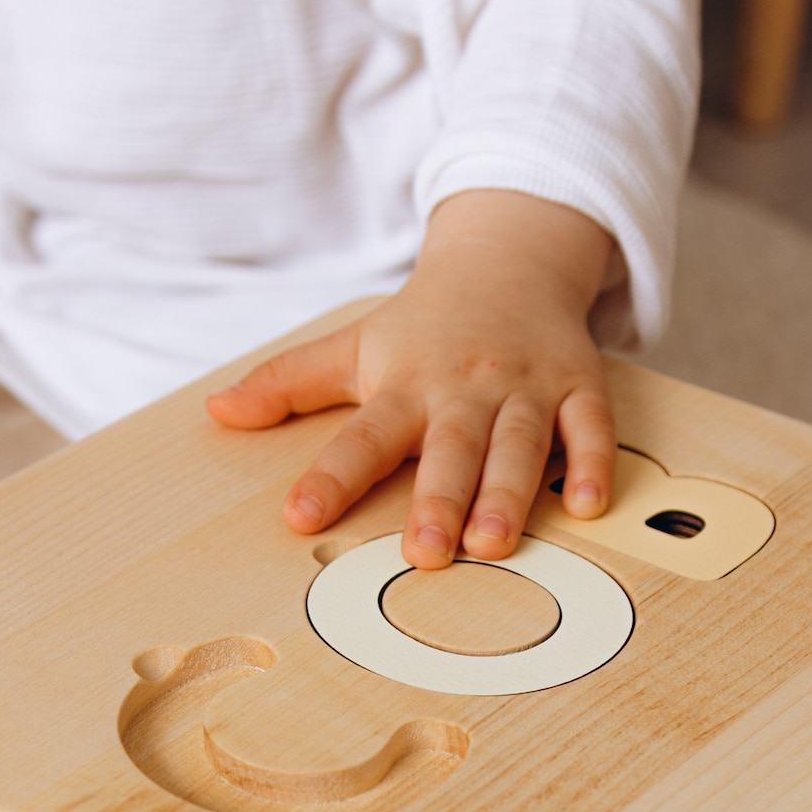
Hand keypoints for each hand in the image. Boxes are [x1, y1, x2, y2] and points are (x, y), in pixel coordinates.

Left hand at [206, 190, 616, 569]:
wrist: (509, 259)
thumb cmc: (423, 325)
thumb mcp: (351, 346)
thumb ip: (287, 384)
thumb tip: (218, 410)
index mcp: (404, 384)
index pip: (360, 437)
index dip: (331, 478)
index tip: (300, 518)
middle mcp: (464, 388)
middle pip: (449, 449)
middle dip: (437, 500)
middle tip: (425, 552)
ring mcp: (525, 389)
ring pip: (519, 445)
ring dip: (507, 494)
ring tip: (493, 543)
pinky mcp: (578, 387)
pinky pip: (591, 428)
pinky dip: (593, 465)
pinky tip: (588, 506)